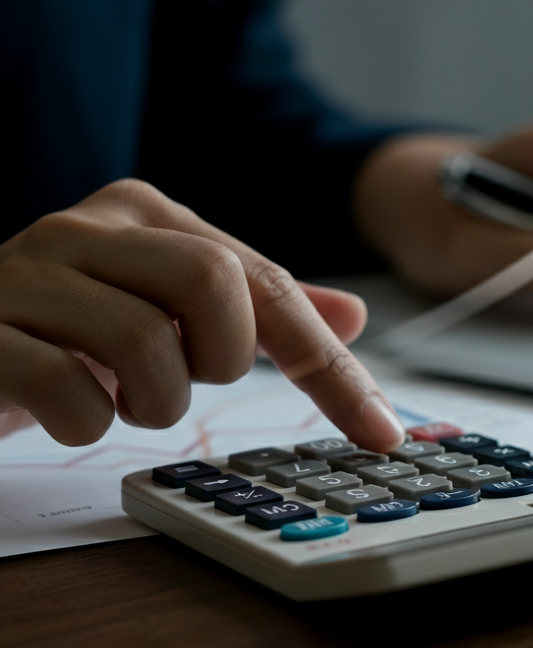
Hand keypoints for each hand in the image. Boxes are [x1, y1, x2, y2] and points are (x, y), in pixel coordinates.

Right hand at [0, 180, 406, 448]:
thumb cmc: (70, 331)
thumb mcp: (167, 310)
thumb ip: (257, 310)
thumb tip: (353, 316)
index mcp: (146, 214)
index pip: (267, 282)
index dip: (331, 364)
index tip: (382, 433)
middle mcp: (88, 228)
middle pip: (215, 285)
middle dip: (223, 359)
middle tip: (186, 376)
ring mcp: (26, 275)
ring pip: (147, 341)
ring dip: (154, 401)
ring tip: (122, 396)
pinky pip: (68, 389)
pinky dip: (90, 422)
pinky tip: (73, 409)